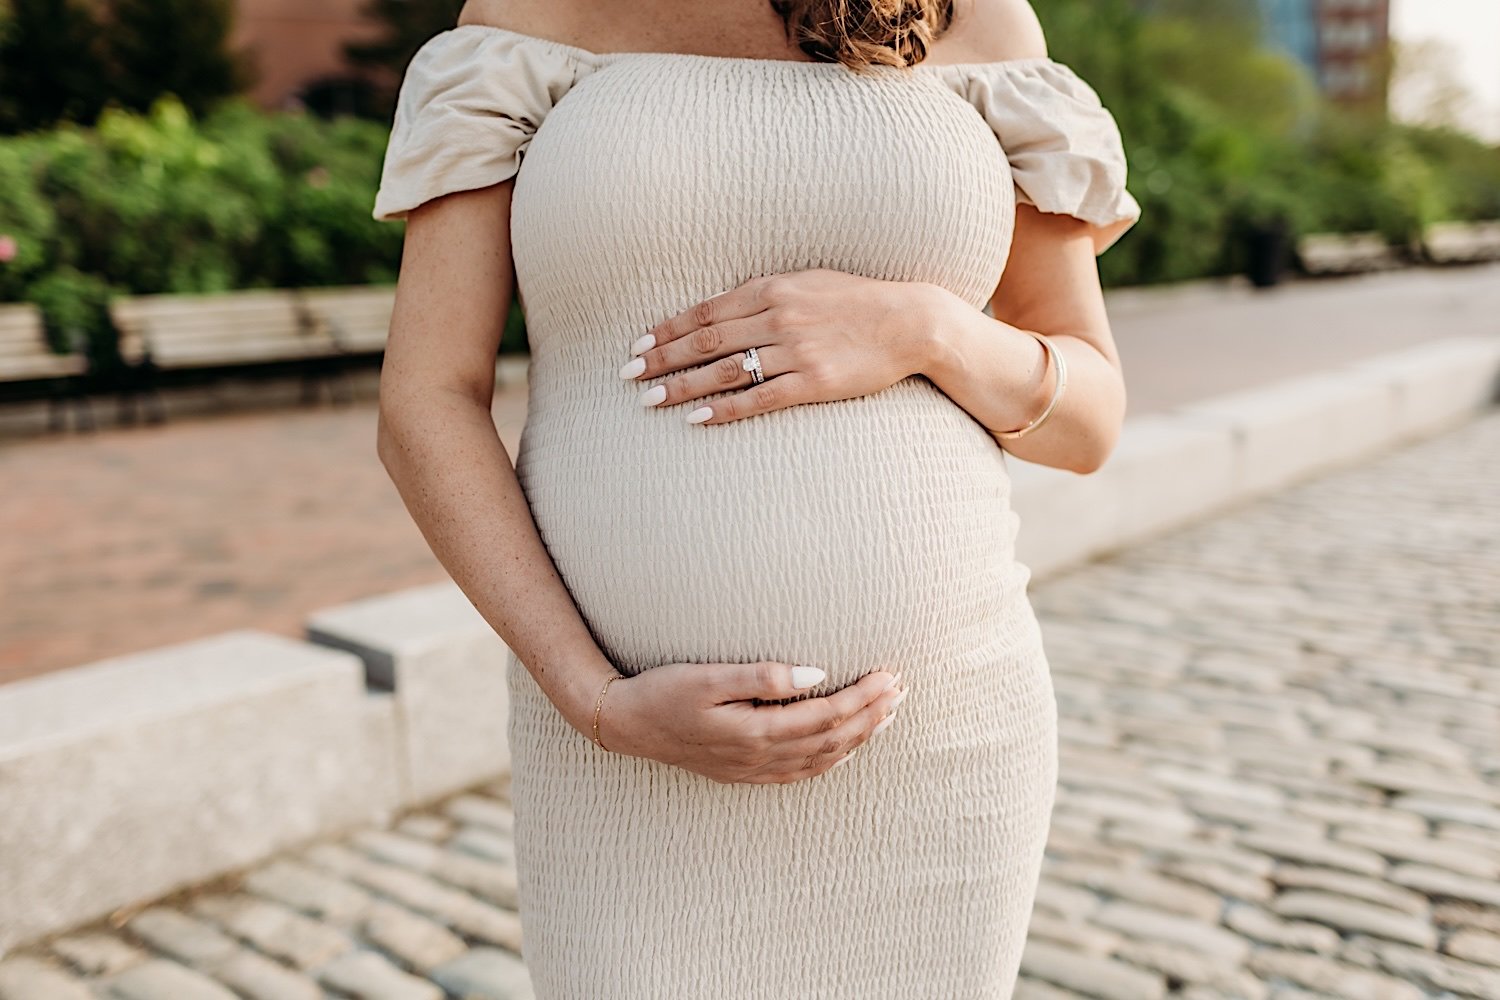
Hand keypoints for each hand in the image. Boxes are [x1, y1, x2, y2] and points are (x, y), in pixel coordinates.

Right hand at [594, 661, 908, 783]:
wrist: (624, 724)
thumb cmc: (663, 692)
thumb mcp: (708, 676)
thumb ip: (762, 676)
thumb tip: (816, 674)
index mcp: (757, 730)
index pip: (827, 715)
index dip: (863, 697)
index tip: (890, 676)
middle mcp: (761, 756)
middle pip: (833, 738)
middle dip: (871, 715)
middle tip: (902, 690)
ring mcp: (753, 769)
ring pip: (822, 758)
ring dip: (859, 737)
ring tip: (887, 715)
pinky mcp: (743, 771)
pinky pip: (800, 773)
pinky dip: (830, 760)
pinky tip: (845, 750)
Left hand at [620, 270, 940, 423]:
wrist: (910, 322)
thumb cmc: (857, 301)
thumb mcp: (807, 282)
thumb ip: (765, 294)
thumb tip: (724, 306)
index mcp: (771, 289)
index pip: (705, 312)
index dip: (667, 329)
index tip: (638, 344)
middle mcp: (777, 317)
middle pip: (704, 341)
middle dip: (661, 358)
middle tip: (628, 375)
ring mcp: (795, 350)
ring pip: (724, 370)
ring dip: (681, 385)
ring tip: (649, 400)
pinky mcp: (813, 381)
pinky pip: (759, 398)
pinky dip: (724, 409)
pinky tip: (697, 418)